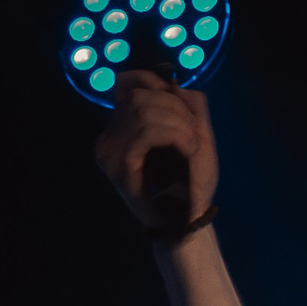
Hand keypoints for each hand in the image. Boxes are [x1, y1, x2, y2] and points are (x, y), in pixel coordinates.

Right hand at [94, 71, 216, 232]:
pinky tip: (187, 151)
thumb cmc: (193, 183)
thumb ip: (189, 107)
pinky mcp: (118, 164)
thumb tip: (176, 83)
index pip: (131, 83)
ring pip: (143, 111)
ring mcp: (109, 150)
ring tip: (192, 146)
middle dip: (175, 108)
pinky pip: (146, 132)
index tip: (185, 113)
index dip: (161, 87)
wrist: (188, 222)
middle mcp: (109, 135)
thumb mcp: (197, 137)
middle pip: (139, 95)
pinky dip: (174, 136)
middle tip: (194, 136)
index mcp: (122, 126)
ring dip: (178, 124)